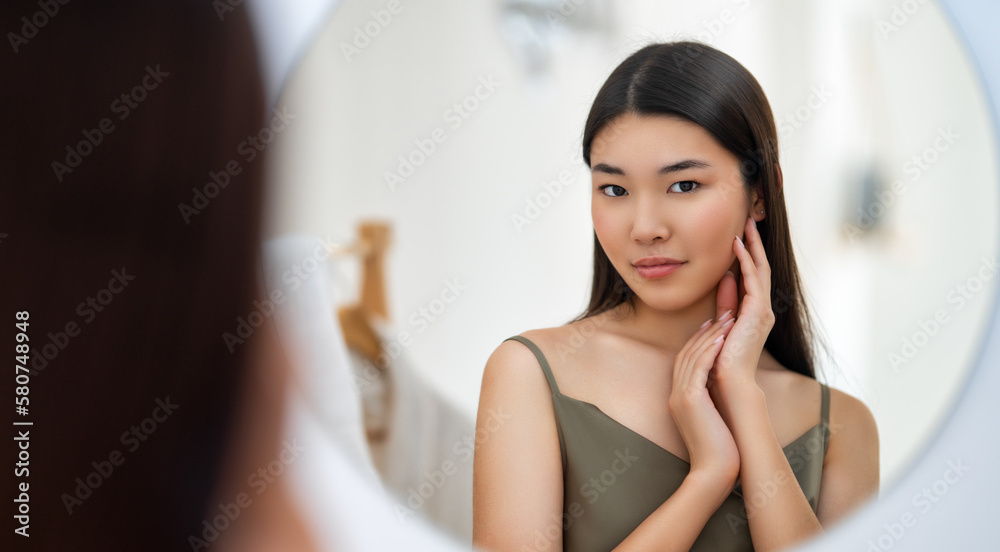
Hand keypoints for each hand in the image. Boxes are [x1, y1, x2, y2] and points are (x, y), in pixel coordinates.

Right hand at [669, 314, 739, 481]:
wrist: (713, 472)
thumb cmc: (718, 451)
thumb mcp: (711, 420)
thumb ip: (710, 402)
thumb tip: (719, 391)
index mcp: (679, 399)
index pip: (685, 361)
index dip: (698, 341)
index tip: (712, 326)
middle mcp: (675, 395)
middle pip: (686, 354)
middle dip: (704, 333)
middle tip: (721, 314)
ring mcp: (680, 397)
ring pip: (692, 357)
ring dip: (709, 336)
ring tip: (726, 319)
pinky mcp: (689, 400)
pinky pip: (697, 368)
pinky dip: (709, 350)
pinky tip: (721, 337)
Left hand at [710, 216, 773, 387]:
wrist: (728, 381)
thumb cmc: (722, 357)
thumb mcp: (722, 322)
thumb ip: (725, 302)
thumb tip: (726, 278)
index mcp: (755, 313)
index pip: (754, 276)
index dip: (748, 254)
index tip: (740, 235)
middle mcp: (762, 310)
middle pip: (761, 269)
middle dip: (755, 244)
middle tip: (749, 221)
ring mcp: (763, 311)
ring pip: (761, 270)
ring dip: (753, 247)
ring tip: (746, 225)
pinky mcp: (758, 312)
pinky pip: (754, 280)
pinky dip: (746, 261)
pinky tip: (738, 246)